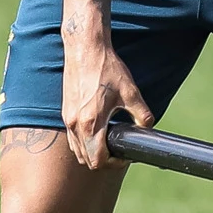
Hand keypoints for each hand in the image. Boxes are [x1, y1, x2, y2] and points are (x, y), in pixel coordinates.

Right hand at [61, 23, 155, 170]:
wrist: (85, 49)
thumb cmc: (107, 69)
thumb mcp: (131, 93)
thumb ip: (142, 115)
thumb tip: (148, 129)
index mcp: (91, 123)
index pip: (98, 160)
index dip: (115, 163)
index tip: (125, 155)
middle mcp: (75, 124)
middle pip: (86, 159)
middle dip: (104, 160)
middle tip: (120, 150)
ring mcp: (67, 119)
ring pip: (77, 150)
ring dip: (92, 152)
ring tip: (109, 141)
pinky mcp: (65, 111)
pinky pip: (72, 137)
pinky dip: (84, 141)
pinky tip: (98, 130)